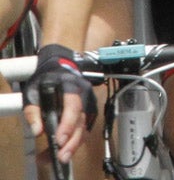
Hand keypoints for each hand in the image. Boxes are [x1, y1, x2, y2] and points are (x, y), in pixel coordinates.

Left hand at [21, 44, 96, 163]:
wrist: (59, 68)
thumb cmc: (46, 79)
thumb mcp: (33, 92)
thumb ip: (34, 111)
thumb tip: (38, 131)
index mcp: (71, 87)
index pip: (73, 106)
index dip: (68, 124)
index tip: (59, 139)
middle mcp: (84, 96)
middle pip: (82, 121)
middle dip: (72, 141)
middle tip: (62, 156)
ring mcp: (88, 104)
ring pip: (85, 127)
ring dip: (74, 145)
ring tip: (61, 158)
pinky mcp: (87, 113)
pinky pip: (84, 129)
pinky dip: (75, 141)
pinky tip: (65, 150)